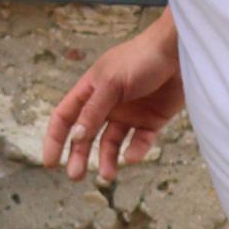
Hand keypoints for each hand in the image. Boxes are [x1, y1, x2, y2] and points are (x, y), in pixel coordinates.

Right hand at [42, 16, 183, 184]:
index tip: (49, 163)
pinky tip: (131, 157)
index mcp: (90, 90)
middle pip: (86, 136)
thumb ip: (93, 111)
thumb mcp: (111, 83)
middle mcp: (106, 105)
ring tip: (107, 175)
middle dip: (79, 156)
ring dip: (106, 159)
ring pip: (111, 143)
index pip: (65, 117)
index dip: (55, 139)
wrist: (178, 53)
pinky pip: (139, 142)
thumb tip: (76, 138)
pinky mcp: (150, 121)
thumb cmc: (140, 59)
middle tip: (75, 176)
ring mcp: (128, 114)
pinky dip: (134, 151)